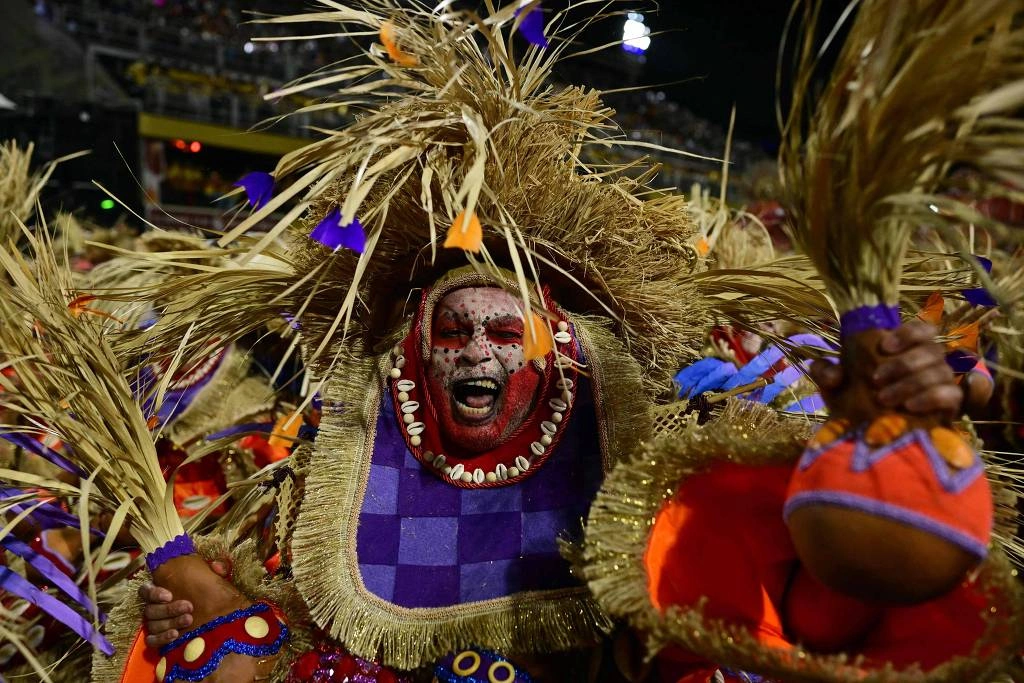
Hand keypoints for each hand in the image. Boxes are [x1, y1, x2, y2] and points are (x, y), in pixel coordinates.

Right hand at [139, 560, 228, 646]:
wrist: (215, 618)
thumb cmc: (208, 594)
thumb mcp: (214, 580)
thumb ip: (217, 569)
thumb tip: (217, 566)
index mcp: (161, 592)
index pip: (145, 591)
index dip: (154, 593)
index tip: (169, 595)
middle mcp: (154, 607)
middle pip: (151, 610)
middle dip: (169, 609)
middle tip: (189, 607)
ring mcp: (155, 624)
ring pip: (153, 625)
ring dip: (171, 623)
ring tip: (189, 620)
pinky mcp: (158, 639)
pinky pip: (152, 640)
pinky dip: (162, 638)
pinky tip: (175, 634)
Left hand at [809, 321, 962, 420]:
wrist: (873, 434)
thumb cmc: (858, 400)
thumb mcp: (837, 386)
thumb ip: (827, 373)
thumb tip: (833, 373)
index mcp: (907, 348)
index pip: (922, 328)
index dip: (908, 333)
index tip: (884, 346)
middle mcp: (929, 360)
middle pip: (931, 350)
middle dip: (902, 364)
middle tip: (875, 380)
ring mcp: (942, 381)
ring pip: (940, 371)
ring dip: (910, 384)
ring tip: (883, 399)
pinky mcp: (950, 404)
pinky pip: (950, 394)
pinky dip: (930, 398)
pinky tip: (909, 407)